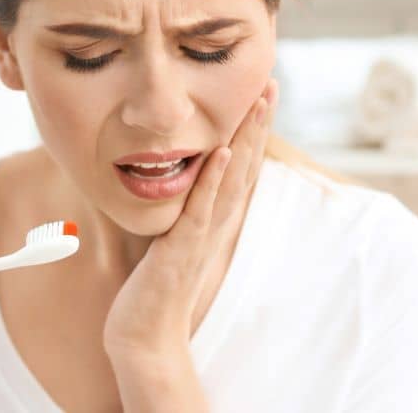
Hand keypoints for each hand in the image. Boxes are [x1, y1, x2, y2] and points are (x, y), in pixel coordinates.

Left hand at [102, 78, 278, 359]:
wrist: (146, 334)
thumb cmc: (157, 287)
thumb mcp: (176, 236)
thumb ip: (187, 209)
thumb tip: (187, 183)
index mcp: (215, 216)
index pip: (241, 164)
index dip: (253, 129)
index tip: (262, 93)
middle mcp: (217, 221)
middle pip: (245, 163)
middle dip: (258, 122)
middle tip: (271, 83)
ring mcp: (203, 233)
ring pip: (232, 178)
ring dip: (246, 138)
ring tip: (258, 102)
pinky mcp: (183, 247)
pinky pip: (201, 207)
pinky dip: (214, 178)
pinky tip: (222, 150)